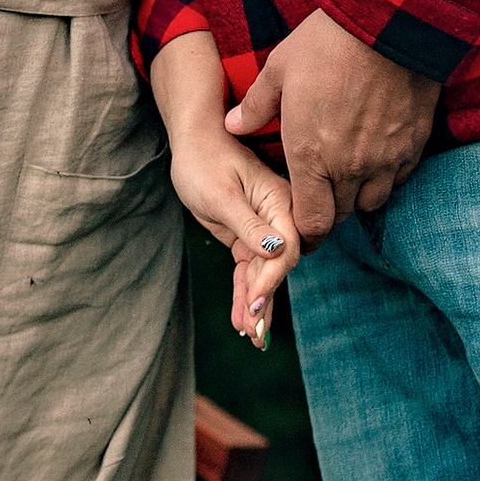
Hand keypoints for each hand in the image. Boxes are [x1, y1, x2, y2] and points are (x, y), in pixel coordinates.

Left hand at [149, 36, 299, 343]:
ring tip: (251, 337)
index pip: (286, 248)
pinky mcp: (247, 237)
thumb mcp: (222, 194)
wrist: (194, 143)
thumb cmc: (205, 160)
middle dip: (265, 301)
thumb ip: (249, 224)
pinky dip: (244, 295)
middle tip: (253, 333)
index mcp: (280, 201)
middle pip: (277, 267)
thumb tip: (277, 250)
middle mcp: (277, 217)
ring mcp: (262, 229)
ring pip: (262, 275)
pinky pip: (249, 272)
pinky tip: (243, 323)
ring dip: (255, 305)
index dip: (272, 278)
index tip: (254, 301)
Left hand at [226, 9, 437, 241]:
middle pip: (341, 216)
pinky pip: (400, 177)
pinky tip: (377, 155)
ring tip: (349, 176)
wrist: (388, 23)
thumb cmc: (327, 45)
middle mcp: (349, 167)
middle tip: (321, 200)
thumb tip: (234, 125)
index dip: (305, 233)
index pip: (310, 222)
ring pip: (372, 201)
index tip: (300, 228)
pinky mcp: (413, 144)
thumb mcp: (279, 69)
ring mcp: (385, 159)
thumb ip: (256, 106)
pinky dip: (387, 175)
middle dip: (328, 214)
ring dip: (358, 196)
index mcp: (310, 155)